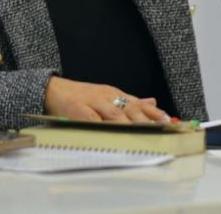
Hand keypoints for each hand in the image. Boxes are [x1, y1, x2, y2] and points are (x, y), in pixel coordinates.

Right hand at [44, 77, 169, 122]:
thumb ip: (130, 101)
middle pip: (129, 108)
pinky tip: (110, 132)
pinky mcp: (78, 110)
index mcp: (115, 94)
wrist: (53, 89)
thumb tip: (153, 102)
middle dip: (146, 118)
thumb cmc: (82, 96)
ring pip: (114, 113)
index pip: (138, 103)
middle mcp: (107, 97)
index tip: (167, 121)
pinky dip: (102, 125)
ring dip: (130, 123)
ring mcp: (93, 102)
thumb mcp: (108, 95)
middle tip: (159, 127)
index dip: (153, 112)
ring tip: (142, 132)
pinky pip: (91, 119)